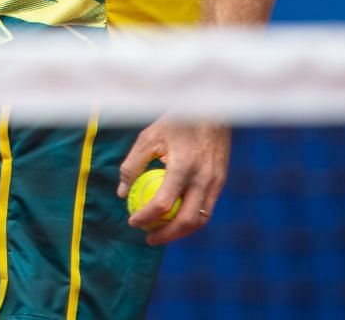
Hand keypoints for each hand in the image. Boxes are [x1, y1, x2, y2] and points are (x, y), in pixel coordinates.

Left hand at [118, 116, 229, 245]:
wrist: (211, 106)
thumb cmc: (175, 120)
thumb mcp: (148, 137)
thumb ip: (133, 165)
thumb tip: (122, 192)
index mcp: (184, 166)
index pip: (163, 203)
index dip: (146, 217)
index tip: (132, 222)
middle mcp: (204, 178)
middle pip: (187, 221)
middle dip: (166, 235)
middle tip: (148, 237)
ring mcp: (216, 181)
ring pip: (201, 219)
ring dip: (180, 231)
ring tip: (161, 232)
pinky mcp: (222, 181)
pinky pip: (207, 208)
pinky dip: (191, 218)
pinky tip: (175, 216)